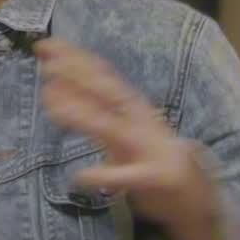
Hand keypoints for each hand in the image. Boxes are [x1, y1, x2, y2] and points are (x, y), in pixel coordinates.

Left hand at [33, 37, 217, 233]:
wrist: (194, 194)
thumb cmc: (151, 158)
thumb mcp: (118, 131)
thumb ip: (88, 112)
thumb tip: (51, 89)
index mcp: (133, 108)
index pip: (102, 76)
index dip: (75, 59)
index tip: (45, 45)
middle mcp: (141, 121)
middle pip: (108, 92)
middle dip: (79, 76)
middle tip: (47, 64)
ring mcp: (150, 147)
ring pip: (112, 128)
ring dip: (83, 115)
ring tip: (52, 103)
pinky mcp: (157, 177)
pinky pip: (128, 176)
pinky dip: (106, 175)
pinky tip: (82, 176)